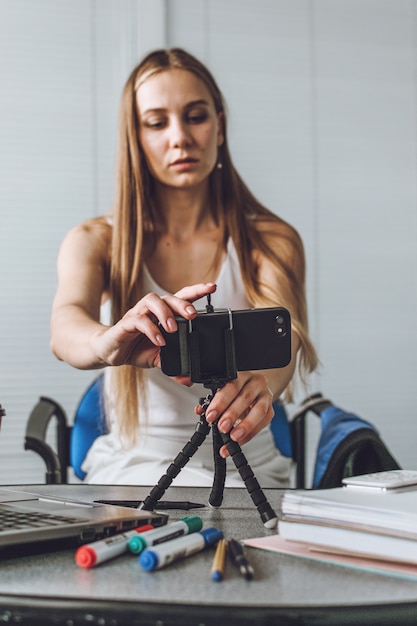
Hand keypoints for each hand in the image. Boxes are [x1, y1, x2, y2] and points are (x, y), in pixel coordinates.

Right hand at [91, 283, 216, 368]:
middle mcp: (151, 310)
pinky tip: (159, 340)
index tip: (212, 288)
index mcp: (163, 314)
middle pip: (169, 296)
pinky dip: (150, 329)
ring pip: (152, 301)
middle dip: (183, 303)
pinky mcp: (125, 324)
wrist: (110, 352)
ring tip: (174, 328)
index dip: (197, 291)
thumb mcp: (159, 359)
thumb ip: (174, 366)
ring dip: (165, 313)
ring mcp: (138, 314)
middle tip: (193, 315)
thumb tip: (189, 379)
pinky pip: (138, 320)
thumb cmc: (135, 349)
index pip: (182, 297)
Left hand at [196, 371, 274, 456]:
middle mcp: (255, 383)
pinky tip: (240, 441)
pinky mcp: (271, 410)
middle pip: (245, 397)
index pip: (231, 387)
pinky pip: (263, 423)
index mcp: (241, 376)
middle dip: (232, 414)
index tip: (210, 416)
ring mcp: (266, 396)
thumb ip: (212, 400)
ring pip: (259, 410)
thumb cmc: (238, 391)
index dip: (220, 402)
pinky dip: (250, 434)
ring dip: (245, 426)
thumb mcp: (225, 391)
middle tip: (222, 427)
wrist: (256, 390)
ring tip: (233, 437)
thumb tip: (200, 410)